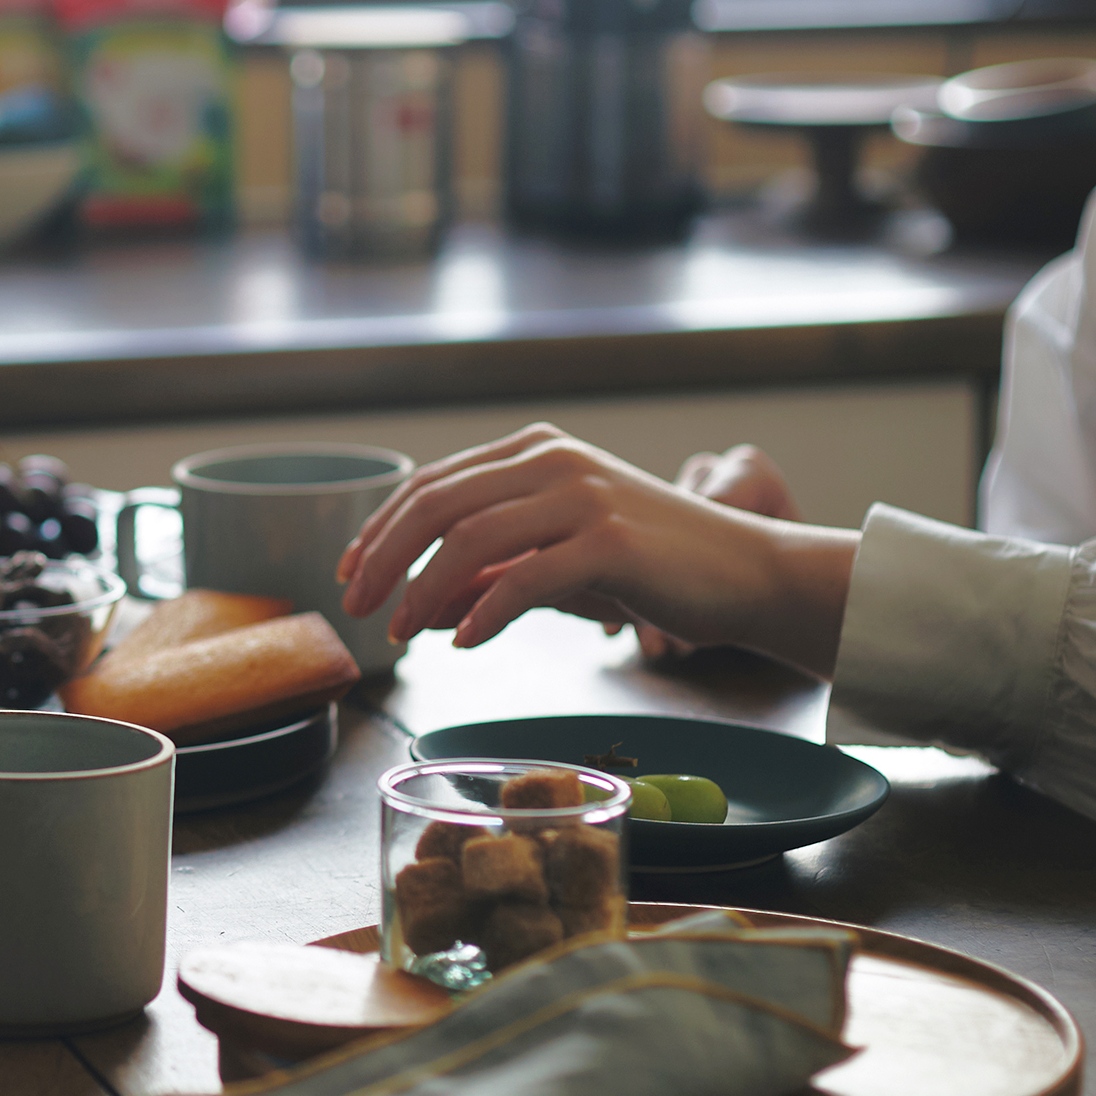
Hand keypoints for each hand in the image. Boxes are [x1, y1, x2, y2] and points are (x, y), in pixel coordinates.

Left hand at [333, 424, 857, 675]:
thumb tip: (417, 608)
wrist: (747, 573)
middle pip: (435, 505)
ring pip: (470, 538)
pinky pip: (526, 577)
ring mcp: (582, 495)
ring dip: (423, 591)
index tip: (348, 572)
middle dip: (383, 559)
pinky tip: (465, 643)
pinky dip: (485, 612)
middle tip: (357, 608)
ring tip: (402, 634)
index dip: (378, 530)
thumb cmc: (651, 570)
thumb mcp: (556, 562)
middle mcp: (551, 461)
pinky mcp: (610, 541)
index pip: (430, 485)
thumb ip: (489, 574)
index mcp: (533, 451)